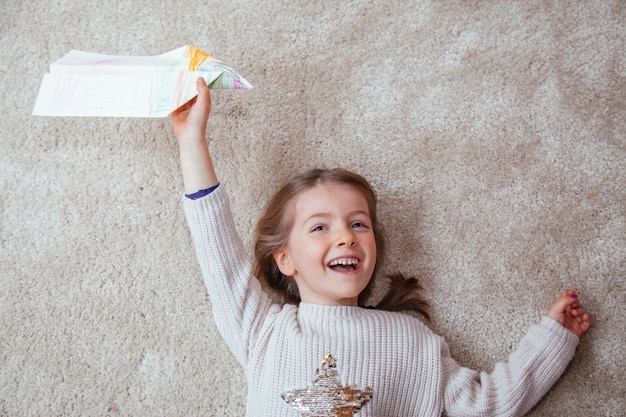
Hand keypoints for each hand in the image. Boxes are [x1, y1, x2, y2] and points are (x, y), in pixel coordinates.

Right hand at [171, 77, 217, 193]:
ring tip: (170, 74)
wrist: (189, 136)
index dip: (196, 76)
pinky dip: (168, 93)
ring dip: (175, 85)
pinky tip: (164, 86)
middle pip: (188, 87)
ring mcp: (184, 105)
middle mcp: (194, 101)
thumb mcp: (203, 104)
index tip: (192, 66)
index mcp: (202, 99)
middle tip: (178, 67)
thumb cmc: (198, 121)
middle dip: (184, 79)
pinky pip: (172, 99)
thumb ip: (202, 92)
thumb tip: (199, 77)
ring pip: (179, 92)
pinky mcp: (176, 110)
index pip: (199, 85)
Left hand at [546, 290, 590, 337]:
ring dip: (580, 311)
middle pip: (575, 306)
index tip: (572, 292)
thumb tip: (573, 295)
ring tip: (576, 313)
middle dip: (576, 304)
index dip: (569, 295)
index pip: (566, 300)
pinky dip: (587, 319)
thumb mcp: (556, 308)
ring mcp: (573, 321)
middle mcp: (567, 314)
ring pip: (581, 313)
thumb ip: (565, 300)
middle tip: (574, 304)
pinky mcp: (579, 328)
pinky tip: (585, 316)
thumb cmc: (552, 322)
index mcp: (560, 309)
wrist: (555, 335)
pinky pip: (586, 323)